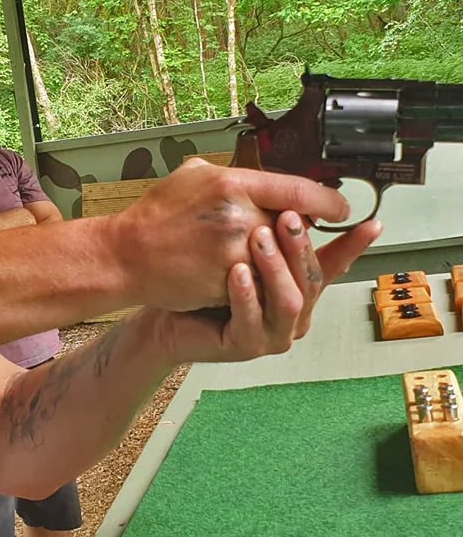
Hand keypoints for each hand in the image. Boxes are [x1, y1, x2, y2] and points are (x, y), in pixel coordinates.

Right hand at [113, 159, 352, 310]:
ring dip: (278, 260)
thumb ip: (229, 174)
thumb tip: (262, 176)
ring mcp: (236, 251)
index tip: (341, 208)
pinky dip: (258, 281)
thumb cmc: (155, 217)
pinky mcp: (230, 281)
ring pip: (281, 258)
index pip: (300, 191)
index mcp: (232, 183)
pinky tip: (241, 276)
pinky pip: (261, 282)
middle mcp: (239, 215)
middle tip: (293, 236)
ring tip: (262, 258)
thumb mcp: (190, 176)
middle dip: (296, 234)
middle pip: (295, 227)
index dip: (328, 201)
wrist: (127, 256)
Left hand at [158, 210, 381, 364]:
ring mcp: (272, 331)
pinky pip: (252, 320)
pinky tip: (238, 272)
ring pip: (289, 300)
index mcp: (295, 284)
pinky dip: (246, 295)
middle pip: (311, 277)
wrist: (165, 311)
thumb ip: (264, 223)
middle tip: (290, 216)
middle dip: (301, 245)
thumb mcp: (238, 242)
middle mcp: (292, 310)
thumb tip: (286, 191)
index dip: (353, 245)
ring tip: (259, 237)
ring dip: (276, 266)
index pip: (332, 263)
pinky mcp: (246, 345)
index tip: (372, 223)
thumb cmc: (199, 276)